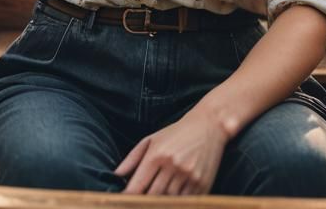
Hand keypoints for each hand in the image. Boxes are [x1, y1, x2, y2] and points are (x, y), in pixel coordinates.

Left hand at [113, 105, 228, 195]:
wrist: (209, 125)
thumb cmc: (177, 132)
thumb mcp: (152, 139)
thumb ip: (132, 158)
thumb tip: (116, 175)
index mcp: (157, 154)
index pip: (137, 185)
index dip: (129, 197)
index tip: (124, 201)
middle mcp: (172, 165)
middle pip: (152, 197)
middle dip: (144, 202)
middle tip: (140, 201)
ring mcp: (188, 176)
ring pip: (168, 201)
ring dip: (162, 202)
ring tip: (158, 195)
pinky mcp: (202, 183)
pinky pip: (185, 202)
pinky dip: (178, 202)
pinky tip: (174, 196)